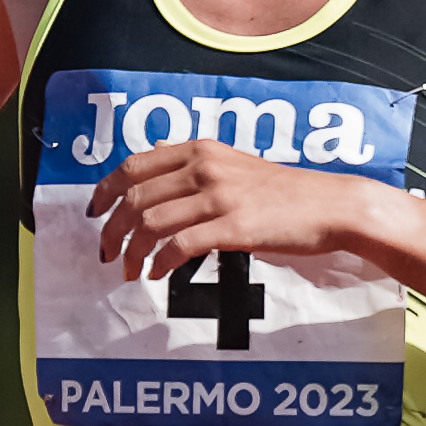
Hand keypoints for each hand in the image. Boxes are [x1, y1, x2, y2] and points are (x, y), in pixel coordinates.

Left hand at [91, 133, 395, 286]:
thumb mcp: (235, 164)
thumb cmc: (285, 192)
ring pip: (151, 223)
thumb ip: (195, 163)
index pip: (134, 165)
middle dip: (112, 230)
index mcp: (201, 150)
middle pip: (135, 197)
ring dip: (132, 252)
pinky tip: (157, 275)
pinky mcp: (234, 227)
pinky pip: (180, 246)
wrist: (331, 206)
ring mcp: (219, 196)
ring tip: (130, 271)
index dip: (105, 191)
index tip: (95, 214)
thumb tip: (156, 156)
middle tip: (107, 254)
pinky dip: (160, 263)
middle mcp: (205, 167)